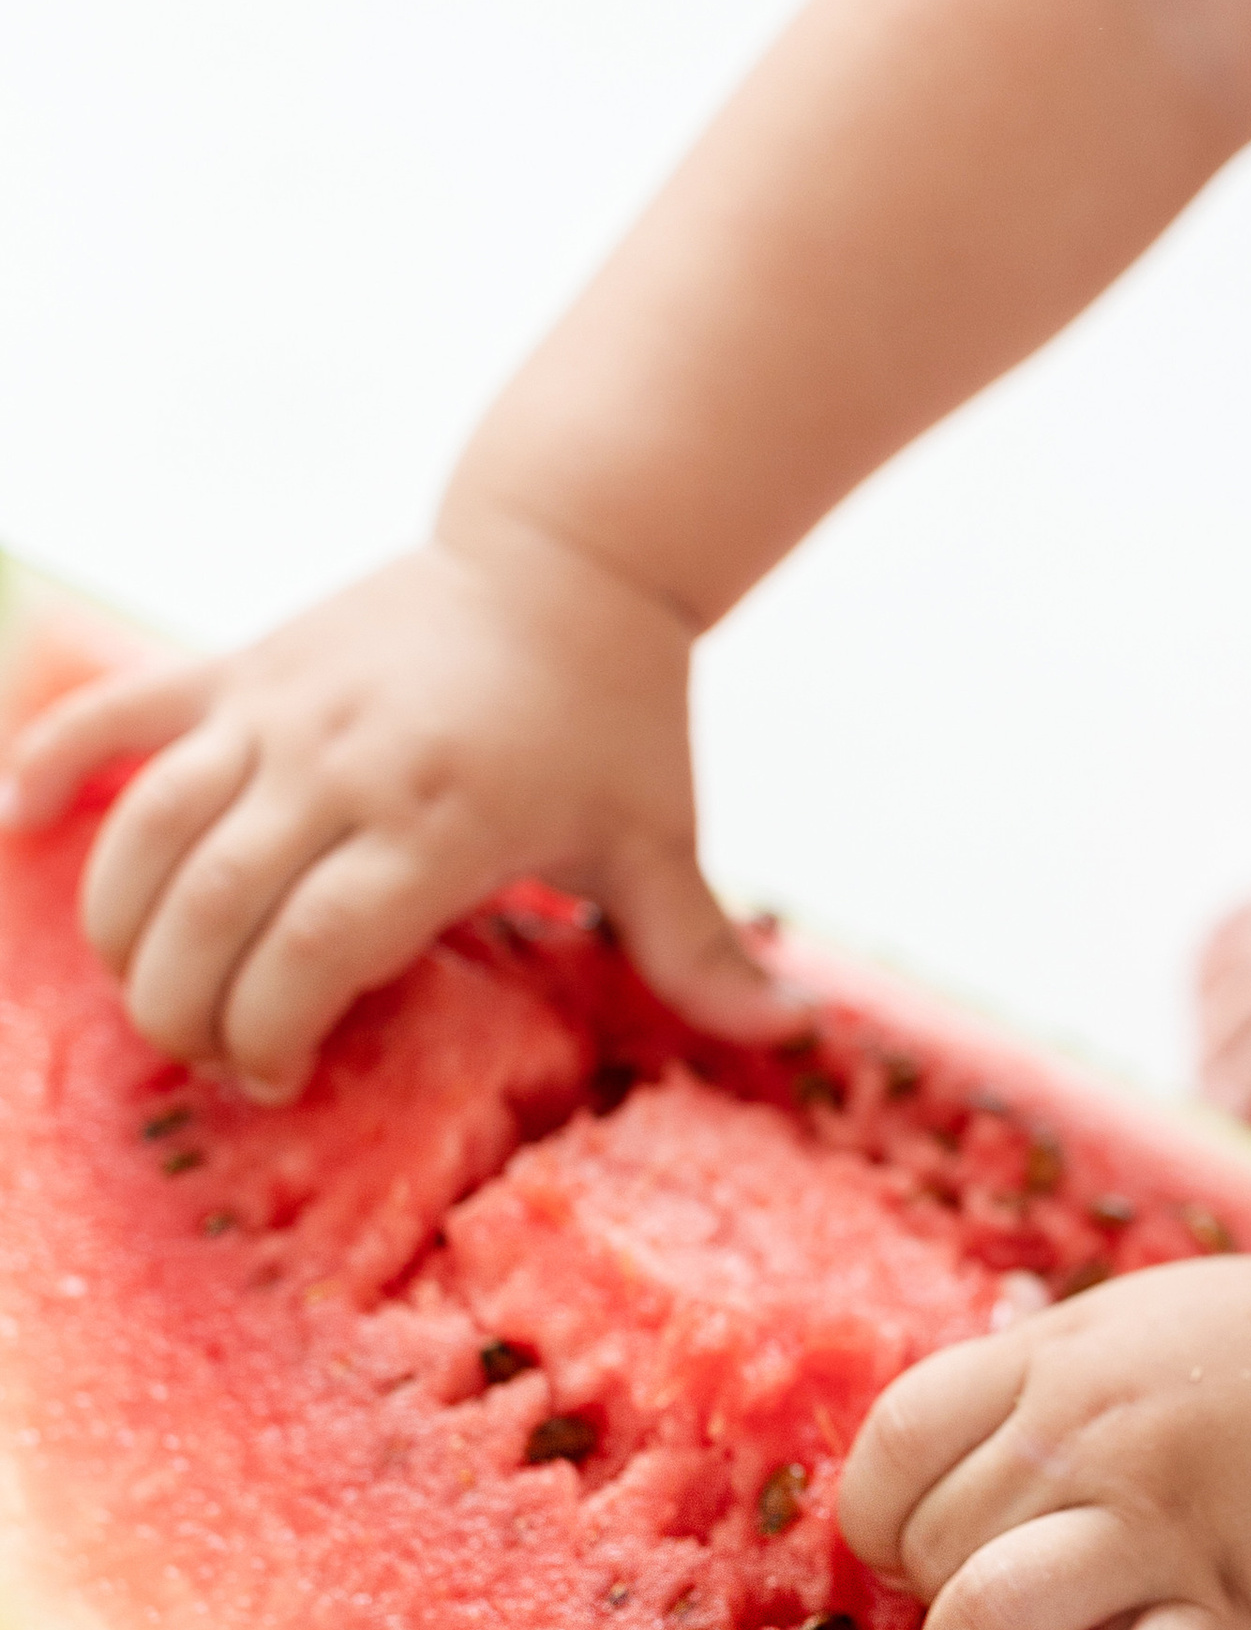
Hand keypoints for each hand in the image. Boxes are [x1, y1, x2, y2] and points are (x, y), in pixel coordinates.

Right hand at [0, 515, 798, 1099]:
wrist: (573, 555)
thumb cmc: (617, 717)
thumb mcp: (663, 838)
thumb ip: (701, 950)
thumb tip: (792, 1032)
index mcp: (446, 816)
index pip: (315, 944)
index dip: (274, 1027)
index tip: (281, 1074)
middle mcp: (345, 760)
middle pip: (212, 903)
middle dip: (184, 1004)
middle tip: (208, 1053)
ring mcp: (279, 708)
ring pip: (146, 826)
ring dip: (120, 925)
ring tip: (144, 986)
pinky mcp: (238, 666)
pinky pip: (114, 716)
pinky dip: (45, 764)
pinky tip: (4, 830)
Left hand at [838, 1251, 1250, 1629]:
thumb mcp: (1139, 1318)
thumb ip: (1037, 1374)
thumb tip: (935, 1451)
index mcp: (1058, 1361)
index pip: (893, 1442)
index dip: (878, 1515)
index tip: (916, 1546)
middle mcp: (1089, 1442)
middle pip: (927, 1549)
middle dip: (944, 1595)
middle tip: (1013, 1602)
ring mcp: (1159, 1533)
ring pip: (980, 1624)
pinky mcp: (1231, 1624)